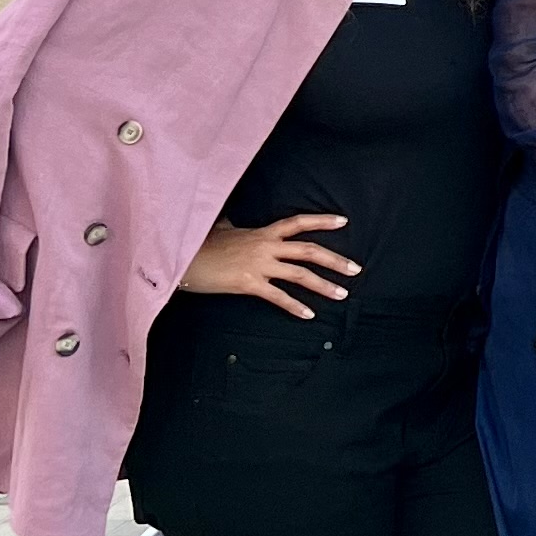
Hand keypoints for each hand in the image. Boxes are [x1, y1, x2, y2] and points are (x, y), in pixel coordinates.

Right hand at [178, 214, 354, 317]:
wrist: (180, 257)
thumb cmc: (199, 244)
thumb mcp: (221, 229)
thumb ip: (234, 225)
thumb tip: (231, 220)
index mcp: (262, 232)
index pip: (298, 223)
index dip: (322, 221)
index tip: (344, 221)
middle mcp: (265, 246)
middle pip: (308, 250)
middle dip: (335, 260)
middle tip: (356, 269)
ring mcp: (258, 265)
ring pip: (300, 274)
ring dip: (324, 285)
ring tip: (342, 295)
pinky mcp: (247, 284)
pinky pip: (278, 297)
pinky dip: (295, 306)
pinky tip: (309, 315)